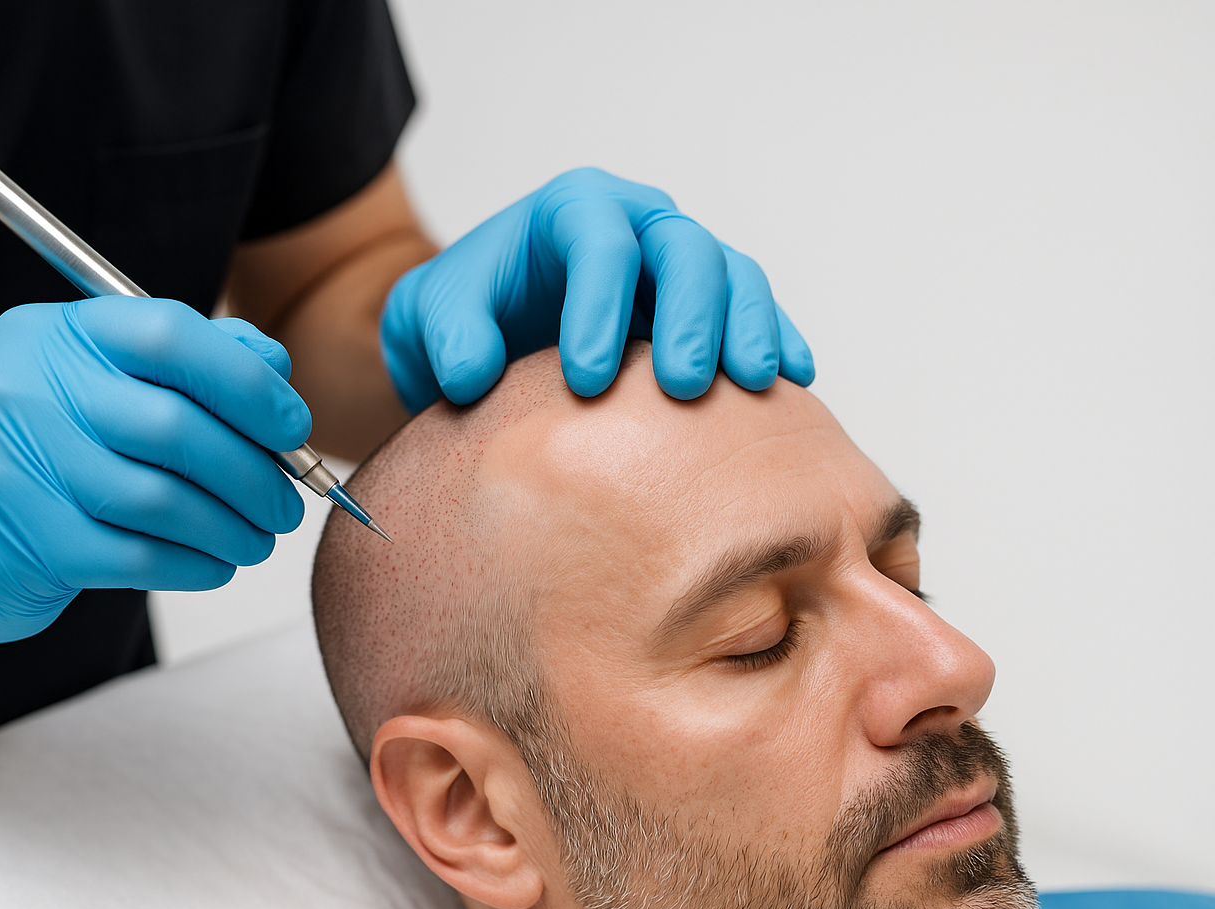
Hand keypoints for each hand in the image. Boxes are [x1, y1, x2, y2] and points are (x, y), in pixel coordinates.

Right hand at [0, 297, 309, 669]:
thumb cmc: (33, 457)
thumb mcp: (90, 387)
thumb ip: (182, 366)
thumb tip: (275, 371)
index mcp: (53, 335)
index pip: (168, 334)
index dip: (246, 381)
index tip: (291, 424)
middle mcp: (25, 388)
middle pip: (175, 426)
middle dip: (253, 471)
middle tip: (285, 502)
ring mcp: (16, 466)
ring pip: (163, 499)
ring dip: (232, 527)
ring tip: (257, 539)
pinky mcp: (24, 539)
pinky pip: (138, 555)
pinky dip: (195, 563)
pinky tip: (214, 564)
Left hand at [380, 167, 814, 412]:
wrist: (489, 334)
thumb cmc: (463, 315)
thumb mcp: (424, 316)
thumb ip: (443, 335)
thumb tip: (470, 375)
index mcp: (573, 211)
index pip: (599, 243)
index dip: (600, 308)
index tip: (586, 382)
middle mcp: (638, 226)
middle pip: (685, 250)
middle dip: (690, 316)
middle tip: (682, 388)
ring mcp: (680, 265)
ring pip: (734, 277)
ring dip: (748, 328)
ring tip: (752, 386)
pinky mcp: (709, 308)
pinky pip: (755, 313)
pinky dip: (778, 340)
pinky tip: (794, 381)